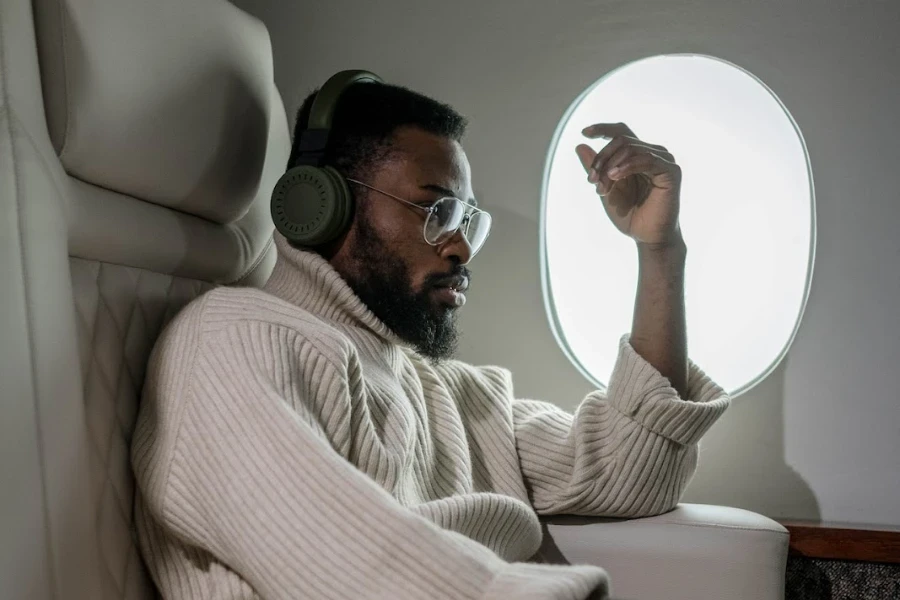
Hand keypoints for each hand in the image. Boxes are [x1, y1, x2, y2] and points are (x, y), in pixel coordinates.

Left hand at [575, 123, 681, 246]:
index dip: (603, 128)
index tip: (584, 132)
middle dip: (602, 159)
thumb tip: (579, 146)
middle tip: (591, 181)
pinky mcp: (671, 171)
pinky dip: (627, 166)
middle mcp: (652, 153)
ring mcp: (663, 160)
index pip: (621, 132)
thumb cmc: (629, 215)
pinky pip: (646, 159)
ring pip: (630, 148)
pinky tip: (614, 176)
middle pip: (621, 140)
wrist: (647, 237)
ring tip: (602, 188)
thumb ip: (596, 168)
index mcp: (637, 156)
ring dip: (610, 167)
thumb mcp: (605, 188)